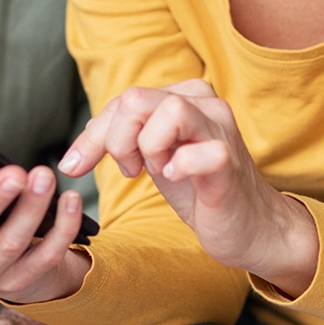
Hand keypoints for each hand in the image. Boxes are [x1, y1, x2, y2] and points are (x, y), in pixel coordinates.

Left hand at [58, 80, 317, 295]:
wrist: (250, 227)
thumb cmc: (200, 191)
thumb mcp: (154, 159)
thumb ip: (123, 140)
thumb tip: (72, 154)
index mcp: (184, 96)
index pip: (124, 100)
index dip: (93, 135)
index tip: (74, 166)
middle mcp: (205, 104)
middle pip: (136, 99)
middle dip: (117, 141)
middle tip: (132, 170)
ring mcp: (221, 130)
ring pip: (169, 112)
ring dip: (149, 148)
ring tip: (160, 171)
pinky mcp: (231, 161)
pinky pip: (201, 151)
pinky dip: (180, 165)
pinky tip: (177, 177)